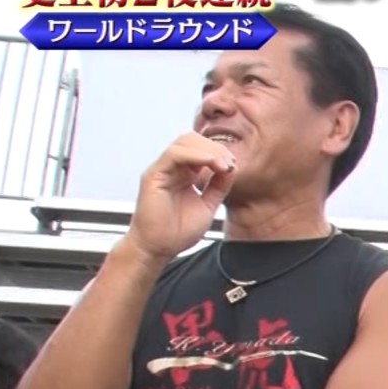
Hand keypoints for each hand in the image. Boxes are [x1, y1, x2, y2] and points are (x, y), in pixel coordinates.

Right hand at [126, 132, 237, 264]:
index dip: (219, 152)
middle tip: (230, 164)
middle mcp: (171, 169)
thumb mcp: (208, 205)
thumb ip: (218, 186)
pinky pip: (174, 155)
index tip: (234, 166)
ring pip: (183, 143)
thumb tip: (231, 167)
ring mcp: (162, 170)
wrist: (158, 248)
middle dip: (215, 148)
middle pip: (192, 140)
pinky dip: (195, 156)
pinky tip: (211, 165)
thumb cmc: (178, 231)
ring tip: (223, 165)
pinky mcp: (153, 176)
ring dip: (208, 150)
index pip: (200, 148)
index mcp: (183, 173)